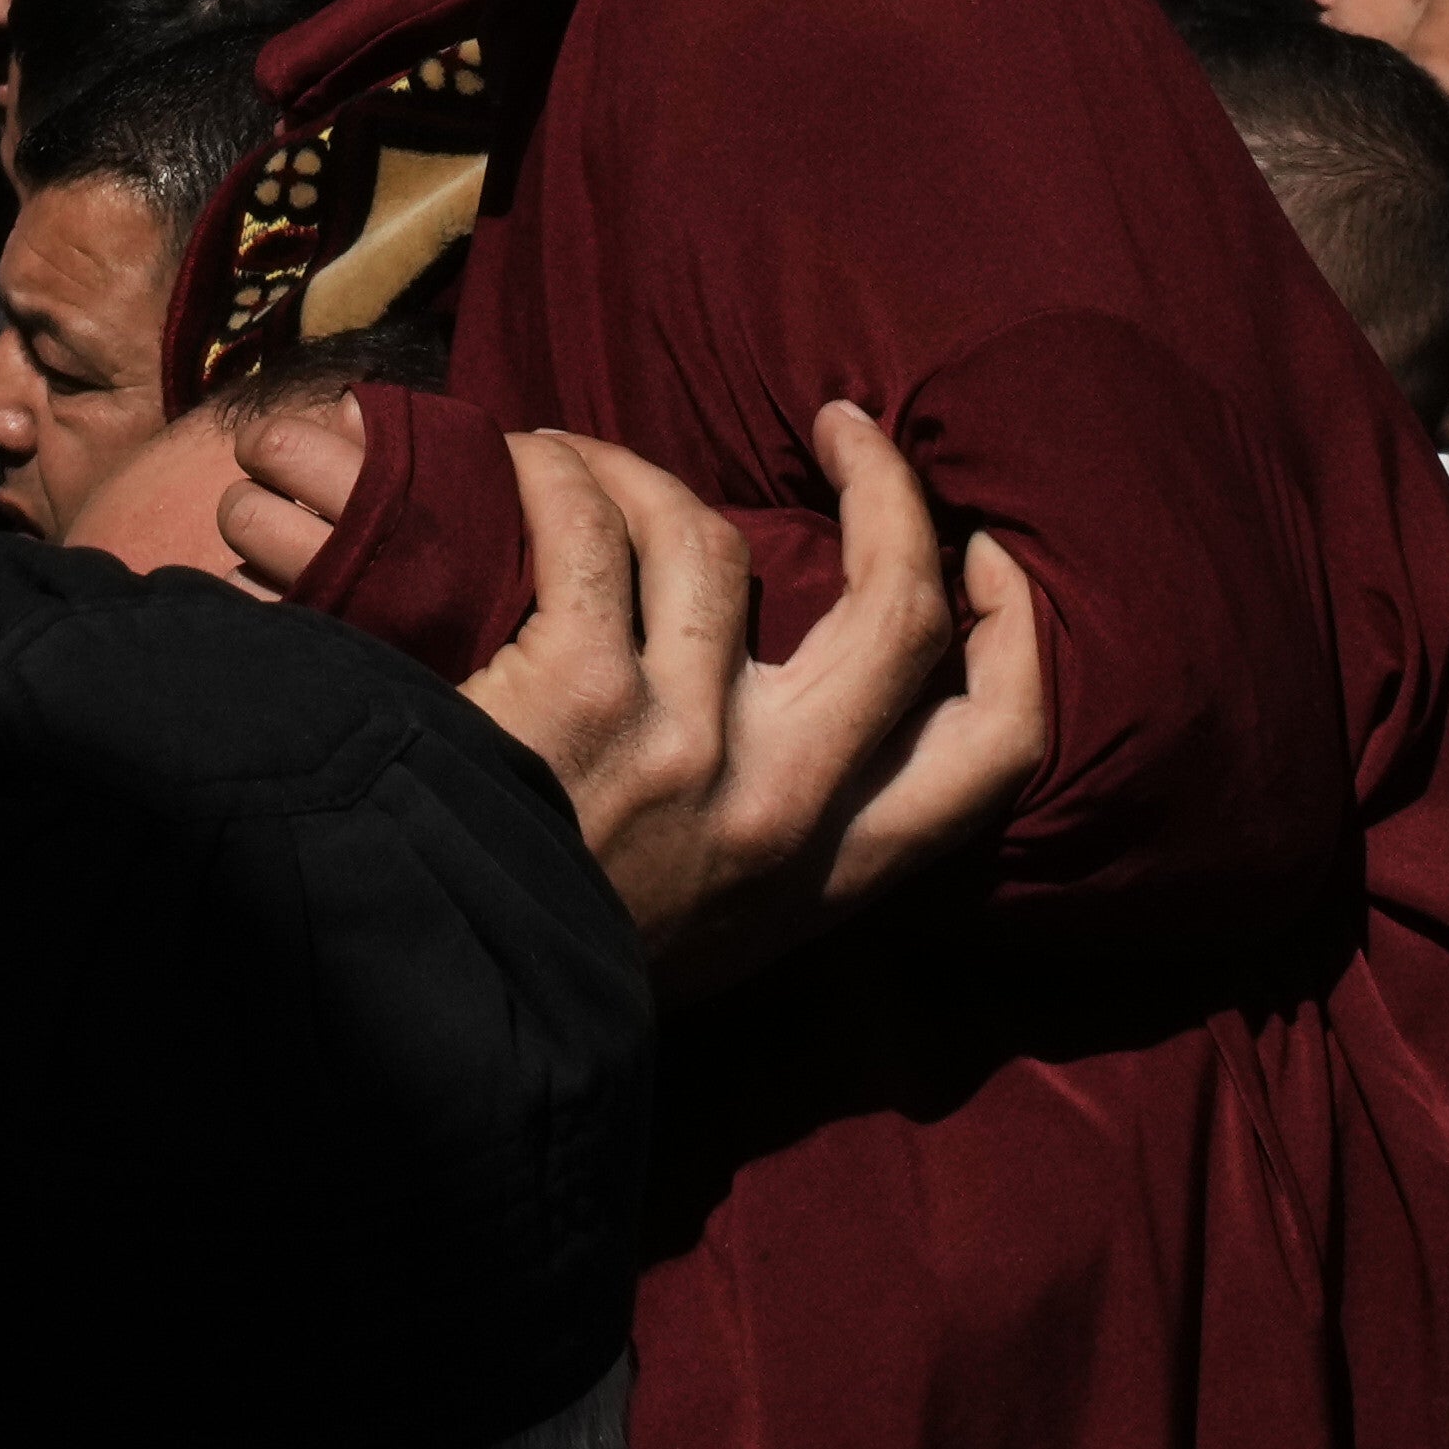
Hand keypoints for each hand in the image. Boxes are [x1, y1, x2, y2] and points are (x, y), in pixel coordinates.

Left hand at [437, 405, 1051, 1001]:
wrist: (434, 1018)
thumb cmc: (564, 963)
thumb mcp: (721, 937)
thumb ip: (788, 848)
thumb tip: (818, 728)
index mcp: (827, 867)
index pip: (993, 748)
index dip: (1014, 631)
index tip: (982, 553)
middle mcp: (779, 802)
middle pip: (900, 613)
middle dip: (891, 494)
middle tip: (846, 429)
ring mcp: (684, 745)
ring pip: (713, 538)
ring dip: (647, 474)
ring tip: (580, 465)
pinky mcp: (577, 696)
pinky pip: (589, 530)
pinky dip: (560, 478)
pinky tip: (524, 473)